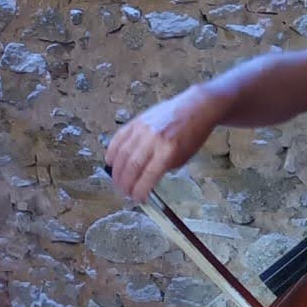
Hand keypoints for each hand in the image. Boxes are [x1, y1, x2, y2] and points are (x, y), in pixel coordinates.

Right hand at [105, 87, 221, 203]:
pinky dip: (112, 151)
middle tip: (124, 193)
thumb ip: (163, 168)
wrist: (196, 107)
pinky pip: (119, 137)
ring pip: (122, 153)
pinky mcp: (137, 121)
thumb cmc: (193, 134)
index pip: (148, 176)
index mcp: (168, 150)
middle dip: (125, 184)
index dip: (139, 190)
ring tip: (117, 182)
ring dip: (117, 172)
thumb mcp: (183, 157)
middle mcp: (153, 139)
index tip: (137, 199)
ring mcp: (143, 128)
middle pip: (131, 166)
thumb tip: (146, 180)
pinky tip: (110, 162)